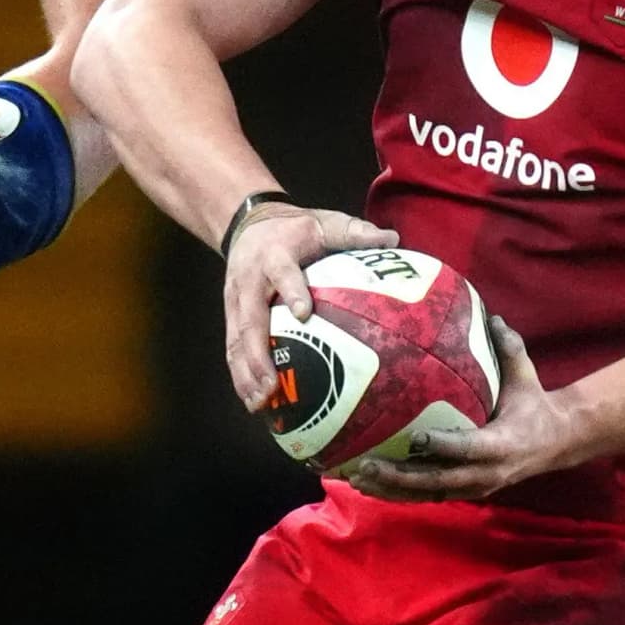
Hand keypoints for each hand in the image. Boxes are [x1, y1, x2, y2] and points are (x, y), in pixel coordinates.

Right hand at [223, 204, 400, 410]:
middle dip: (258, 354)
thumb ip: (354, 232)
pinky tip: (254, 402)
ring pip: (236, 340)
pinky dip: (241, 376)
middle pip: (250, 319)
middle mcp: (250, 280)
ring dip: (245, 373)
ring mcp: (236, 300)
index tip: (304, 312)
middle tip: (272, 385)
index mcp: (275, 255)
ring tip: (259, 403)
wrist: (247, 223)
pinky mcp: (231, 315)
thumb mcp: (324, 221)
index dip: (292, 291)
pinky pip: (233, 348)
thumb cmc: (295, 228)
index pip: (283, 272)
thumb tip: (393, 240)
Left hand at [343, 317, 583, 500]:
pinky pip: (427, 495)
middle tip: (365, 465)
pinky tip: (368, 483)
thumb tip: (491, 315)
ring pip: (427, 494)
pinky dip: (398, 492)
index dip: (443, 445)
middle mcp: (487, 473)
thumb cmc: (533, 404)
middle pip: (438, 481)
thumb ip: (508, 348)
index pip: (469, 448)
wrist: (555, 443)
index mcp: (503, 444)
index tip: (416, 437)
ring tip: (356, 479)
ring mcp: (474, 487)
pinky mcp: (464, 491)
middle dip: (400, 476)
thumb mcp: (526, 376)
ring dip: (391, 489)